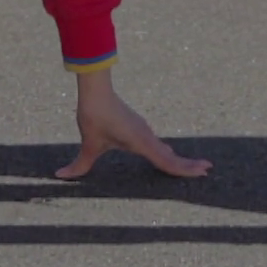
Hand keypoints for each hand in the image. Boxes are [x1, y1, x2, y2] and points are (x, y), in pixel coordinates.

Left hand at [55, 70, 212, 179]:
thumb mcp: (88, 144)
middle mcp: (146, 137)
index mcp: (140, 143)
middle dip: (189, 165)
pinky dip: (166, 152)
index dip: (185, 168)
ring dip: (178, 159)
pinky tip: (167, 154)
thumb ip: (79, 164)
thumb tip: (60, 176)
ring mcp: (143, 131)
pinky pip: (156, 144)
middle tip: (207, 170)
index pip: (167, 161)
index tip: (203, 171)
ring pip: (164, 150)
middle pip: (171, 156)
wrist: (96, 90)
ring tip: (193, 167)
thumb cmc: (94, 116)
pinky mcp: (137, 127)